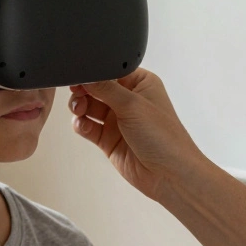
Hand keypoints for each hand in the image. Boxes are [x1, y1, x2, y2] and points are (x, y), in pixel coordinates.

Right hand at [69, 68, 203, 201]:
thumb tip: (86, 75)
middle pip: (96, 88)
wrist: (169, 175)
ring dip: (80, 107)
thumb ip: (105, 88)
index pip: (111, 70)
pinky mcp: (109, 139)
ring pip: (89, 107)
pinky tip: (82, 125)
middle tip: (77, 93)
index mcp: (141, 84)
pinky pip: (88, 126)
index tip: (80, 74)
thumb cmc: (164, 137)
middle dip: (84, 90)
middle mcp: (129, 100)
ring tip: (80, 111)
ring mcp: (118, 120)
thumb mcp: (133, 105)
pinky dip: (81, 124)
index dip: (95, 72)